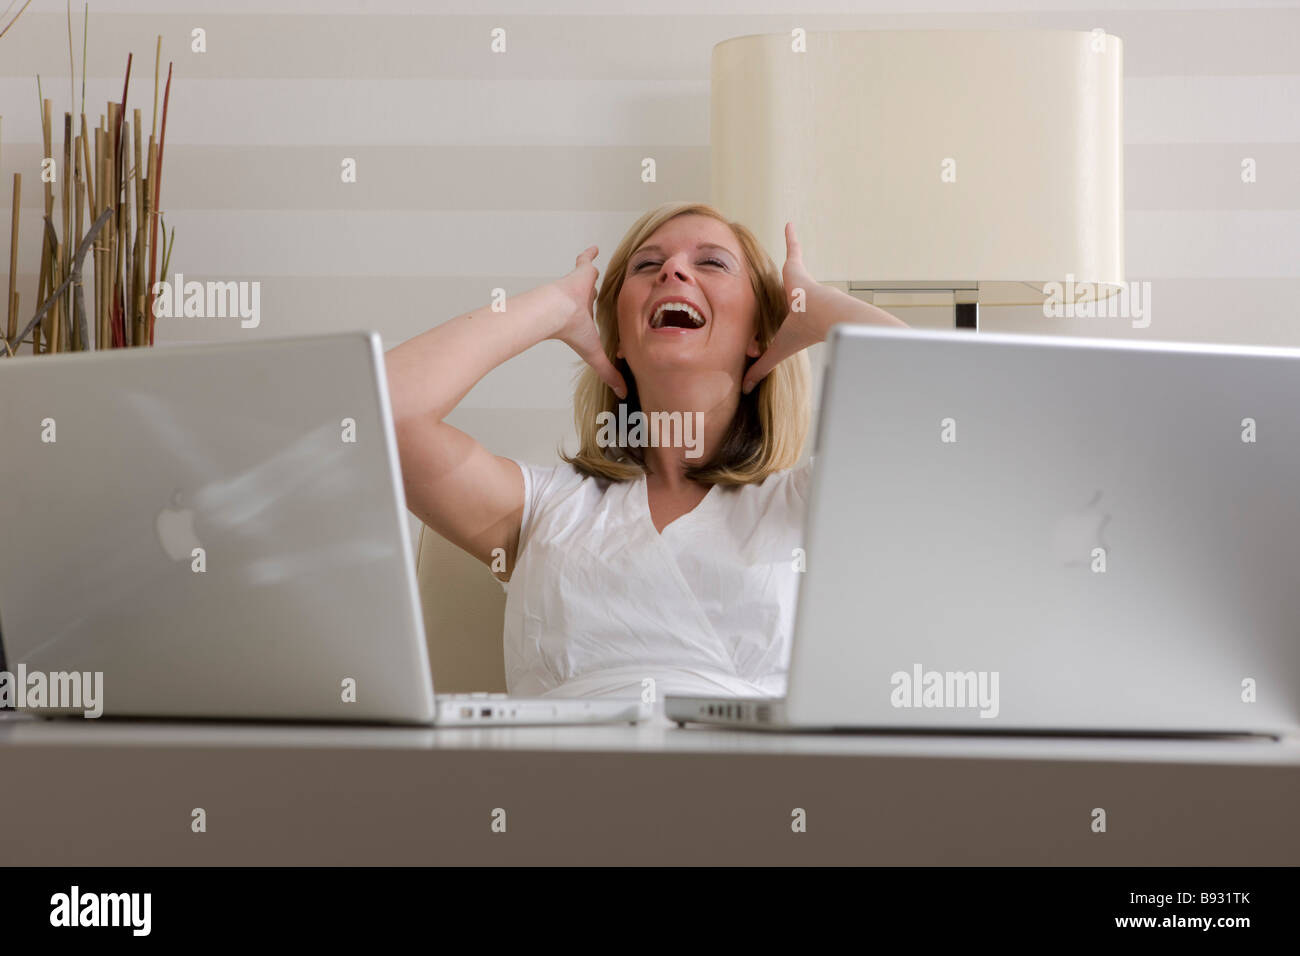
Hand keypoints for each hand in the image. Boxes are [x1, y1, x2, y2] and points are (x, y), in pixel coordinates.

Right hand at [550, 245, 627, 398]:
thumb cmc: (572, 332)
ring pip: (589, 279)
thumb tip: (623, 394)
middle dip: (592, 295)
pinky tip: (595, 247)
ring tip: (594, 270)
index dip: (595, 317)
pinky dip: (589, 254)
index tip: (596, 318)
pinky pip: (586, 260)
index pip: (592, 317)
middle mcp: (582, 301)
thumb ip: (609, 373)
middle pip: (590, 297)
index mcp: (584, 318)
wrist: (557, 311)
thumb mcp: (596, 355)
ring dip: (591, 275)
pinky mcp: (582, 272)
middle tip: (596, 293)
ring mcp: (581, 286)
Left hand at [742, 223, 831, 394]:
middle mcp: (795, 298)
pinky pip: (794, 248)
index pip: (779, 316)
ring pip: (789, 270)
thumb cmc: (801, 333)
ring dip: (790, 258)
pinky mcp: (796, 267)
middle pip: (783, 292)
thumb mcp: (774, 350)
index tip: (774, 320)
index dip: (776, 317)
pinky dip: (792, 237)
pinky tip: (789, 224)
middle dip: (783, 287)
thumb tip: (745, 390)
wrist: (820, 314)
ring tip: (786, 244)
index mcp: (790, 316)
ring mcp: (797, 282)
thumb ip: (760, 367)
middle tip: (776, 284)